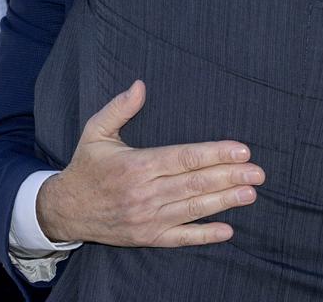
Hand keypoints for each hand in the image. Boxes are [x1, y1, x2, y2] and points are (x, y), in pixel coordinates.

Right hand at [36, 80, 264, 246]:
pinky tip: (227, 230)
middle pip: (195, 184)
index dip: (215, 154)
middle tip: (258, 172)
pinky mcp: (147, 236)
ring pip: (193, 209)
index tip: (242, 150)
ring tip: (251, 194)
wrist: (64, 210)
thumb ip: (120, 107)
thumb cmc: (86, 166)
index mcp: (137, 165)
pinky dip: (204, 235)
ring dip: (225, 202)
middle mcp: (144, 193)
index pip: (184, 158)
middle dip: (230, 176)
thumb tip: (140, 84)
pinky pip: (180, 238)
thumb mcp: (96, 131)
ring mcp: (147, 218)